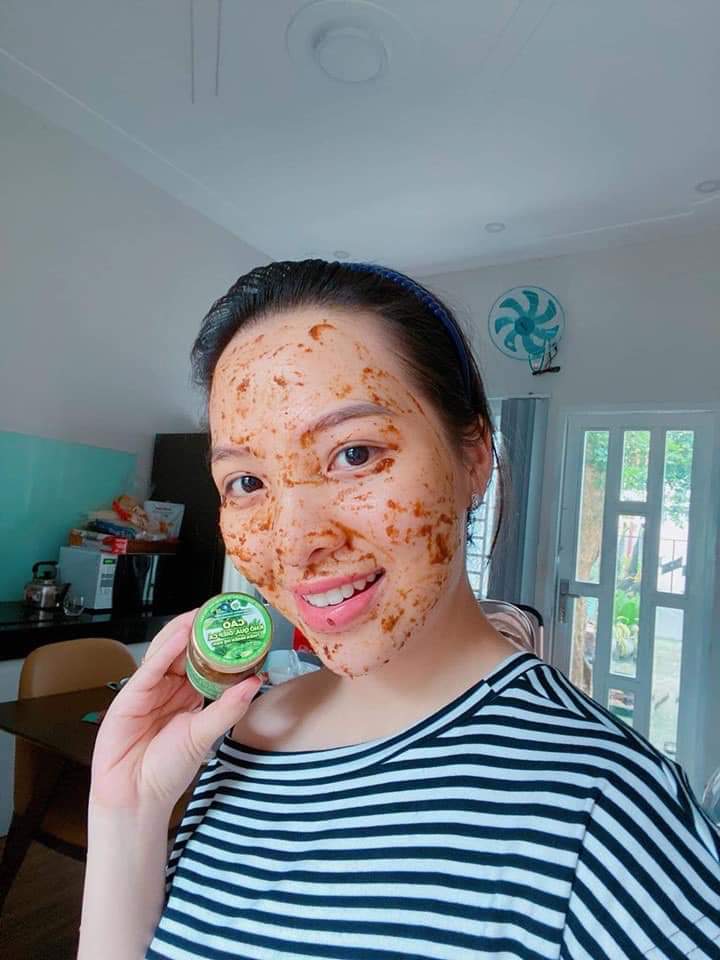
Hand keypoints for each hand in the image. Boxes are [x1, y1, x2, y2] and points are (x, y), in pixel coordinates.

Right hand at [89, 609, 261, 814]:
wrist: (136, 797)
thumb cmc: (167, 770)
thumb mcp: (204, 735)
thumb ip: (228, 708)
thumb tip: (256, 683)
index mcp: (187, 695)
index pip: (202, 660)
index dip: (216, 642)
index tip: (236, 625)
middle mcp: (168, 688)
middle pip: (183, 650)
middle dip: (199, 630)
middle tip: (218, 611)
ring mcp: (148, 690)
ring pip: (165, 653)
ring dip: (182, 632)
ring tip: (200, 615)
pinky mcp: (131, 697)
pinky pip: (150, 669)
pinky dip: (164, 652)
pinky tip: (179, 638)